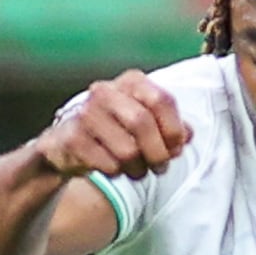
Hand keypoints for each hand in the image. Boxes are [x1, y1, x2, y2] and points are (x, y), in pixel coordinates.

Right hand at [36, 70, 189, 180]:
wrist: (67, 145)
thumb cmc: (115, 132)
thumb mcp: (146, 123)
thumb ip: (171, 127)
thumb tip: (188, 135)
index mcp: (130, 82)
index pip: (162, 100)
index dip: (174, 130)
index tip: (176, 148)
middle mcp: (105, 91)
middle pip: (142, 123)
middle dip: (158, 153)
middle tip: (159, 167)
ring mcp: (86, 113)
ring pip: (127, 150)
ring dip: (138, 168)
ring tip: (136, 170)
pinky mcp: (73, 138)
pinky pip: (108, 164)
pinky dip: (117, 173)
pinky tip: (112, 168)